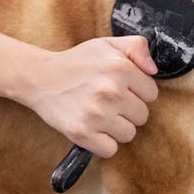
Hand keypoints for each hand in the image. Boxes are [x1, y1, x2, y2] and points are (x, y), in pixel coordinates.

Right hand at [19, 36, 158, 157]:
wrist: (40, 78)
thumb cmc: (77, 63)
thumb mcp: (108, 44)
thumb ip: (137, 47)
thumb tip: (153, 71)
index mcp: (120, 67)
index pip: (151, 93)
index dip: (137, 91)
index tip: (121, 88)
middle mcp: (110, 91)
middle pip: (142, 116)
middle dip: (128, 110)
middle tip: (108, 101)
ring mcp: (96, 114)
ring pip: (129, 134)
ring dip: (116, 127)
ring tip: (100, 114)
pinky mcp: (82, 133)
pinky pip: (110, 149)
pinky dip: (103, 143)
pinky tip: (93, 128)